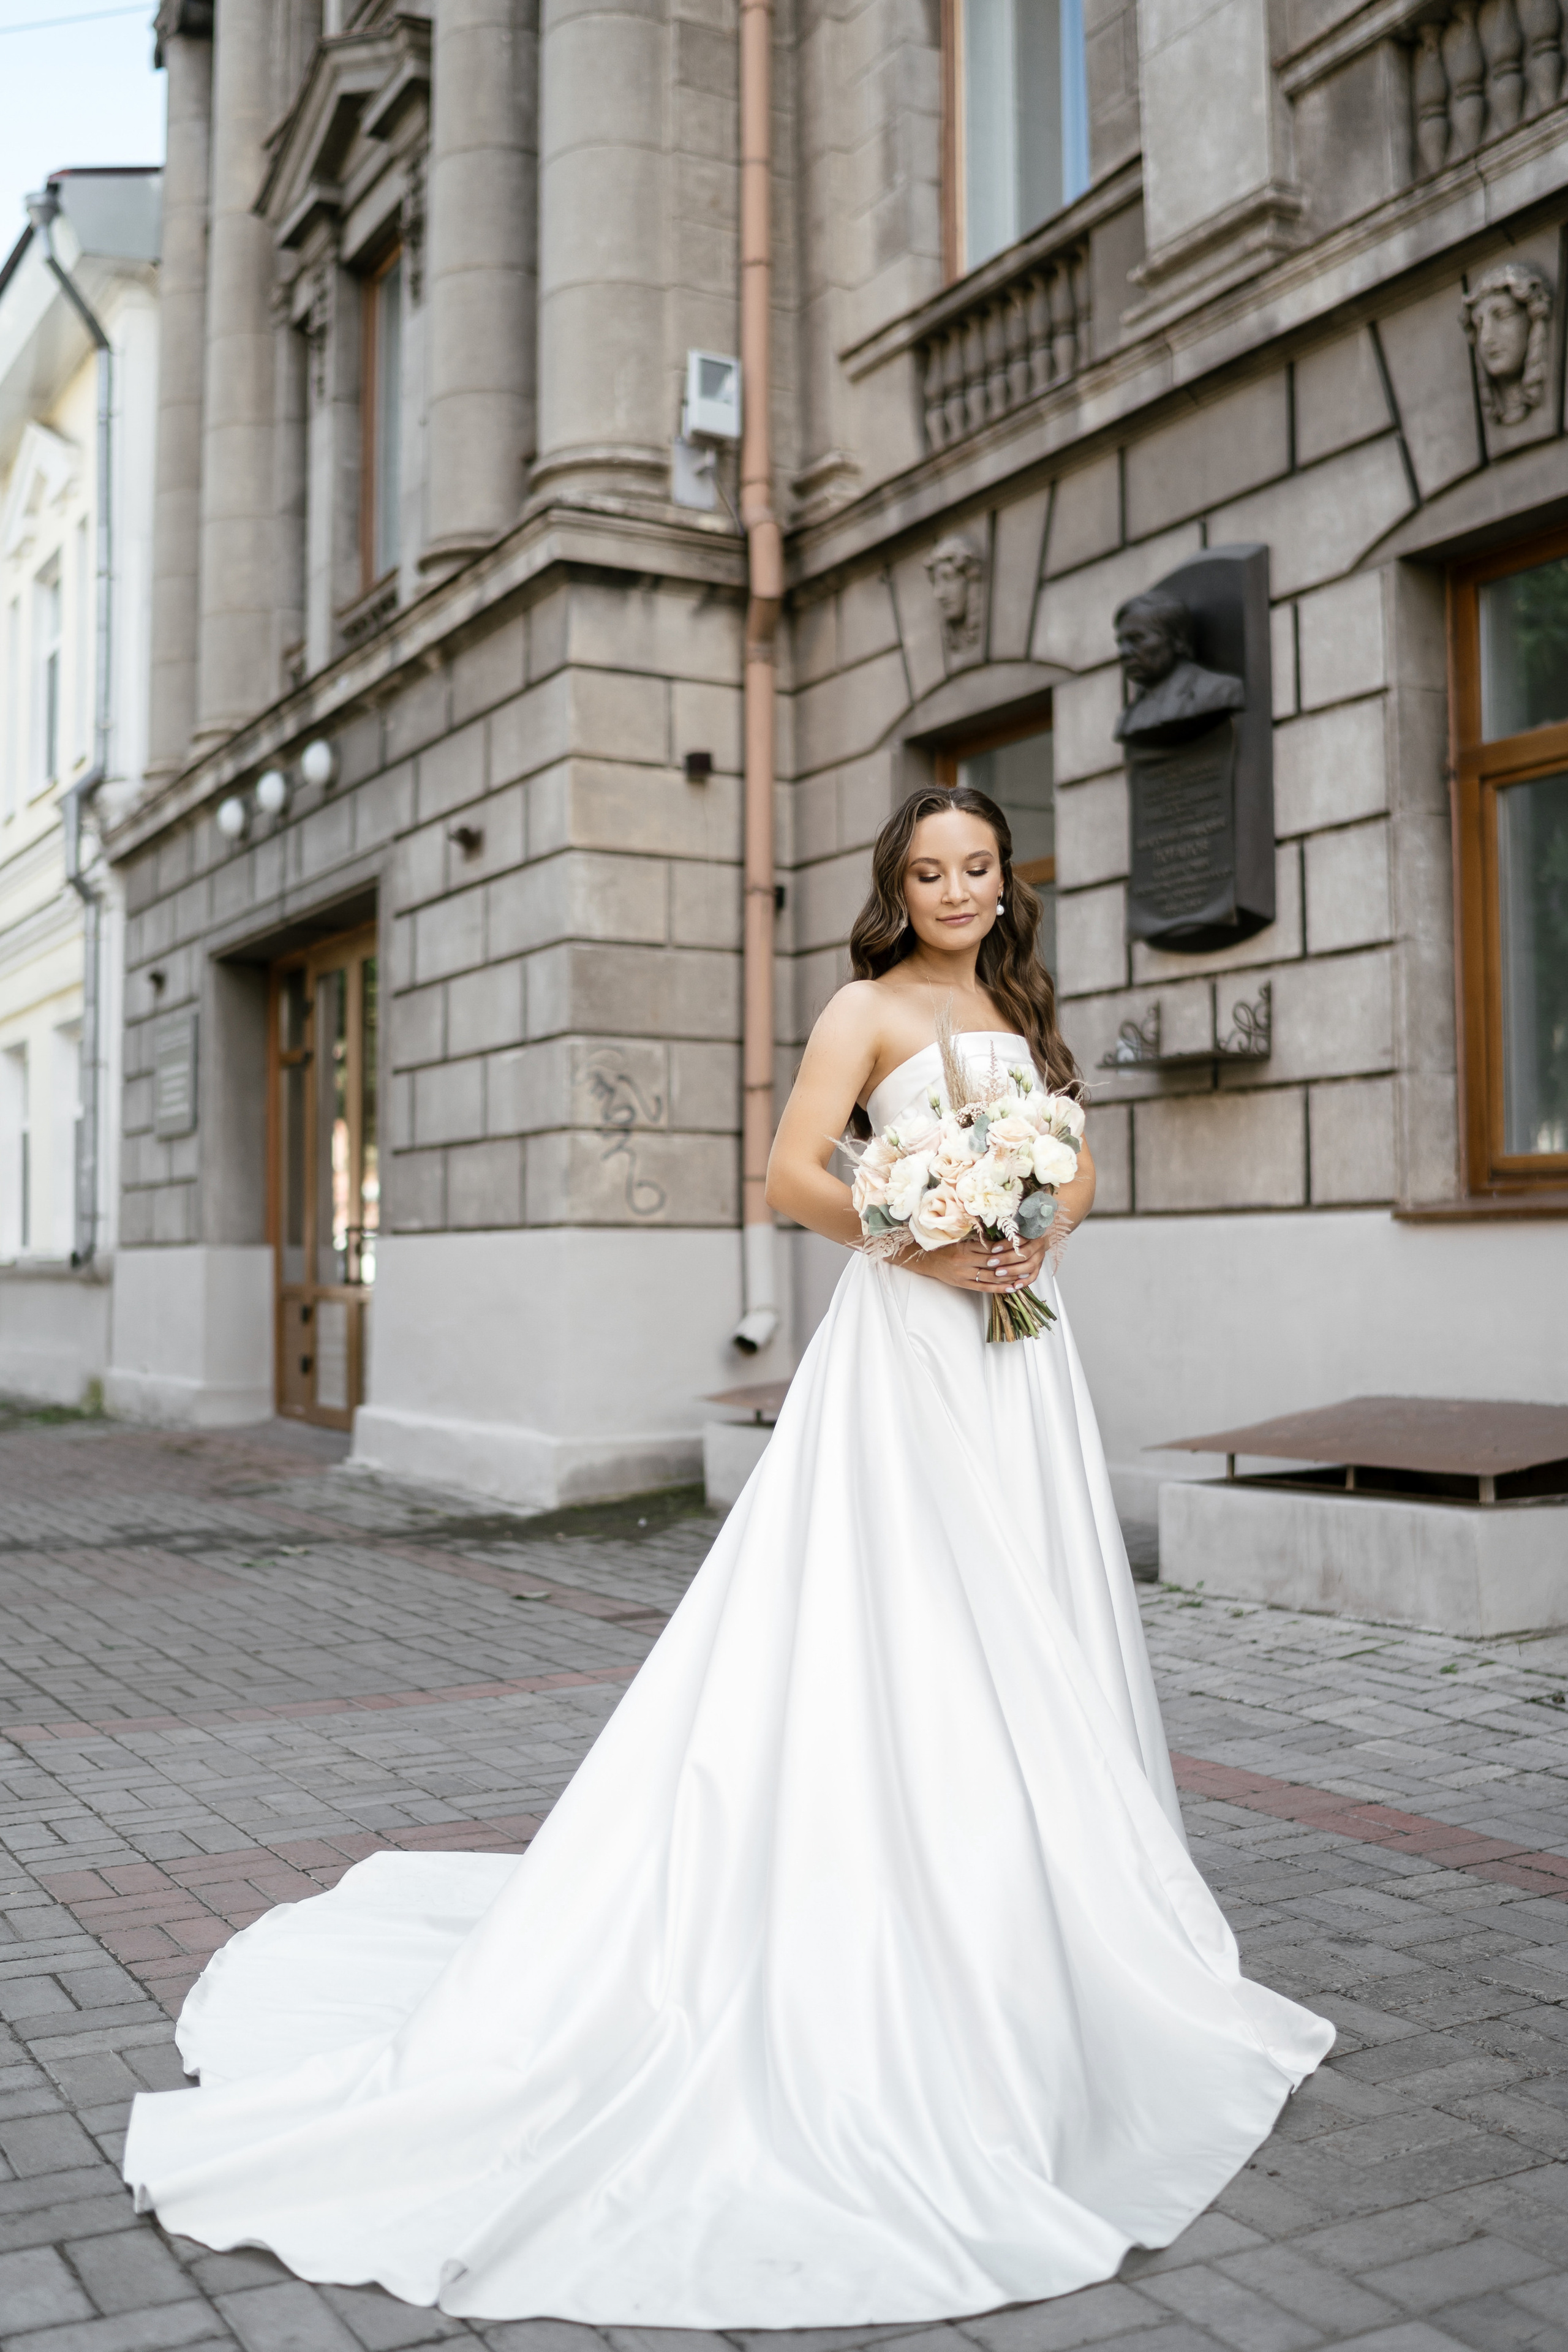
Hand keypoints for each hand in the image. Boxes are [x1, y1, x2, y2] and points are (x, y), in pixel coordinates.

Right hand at [914, 1231, 1049, 1293]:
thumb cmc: (945, 1247)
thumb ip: (979, 1241)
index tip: (1021, 1247)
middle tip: (1028, 1262)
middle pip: (992, 1263)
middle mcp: (964, 1261)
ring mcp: (963, 1274)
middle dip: (1010, 1263)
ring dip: (1008, 1277)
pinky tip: (1011, 1288)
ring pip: (990, 1276)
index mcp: (965, 1247)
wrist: (927, 1261)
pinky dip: (998, 1288)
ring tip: (1023, 1277)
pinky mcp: (963, 1284)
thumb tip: (1001, 1240)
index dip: (1006, 1249)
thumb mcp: (961, 1240)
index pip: (990, 1248)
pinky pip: (983, 1287)